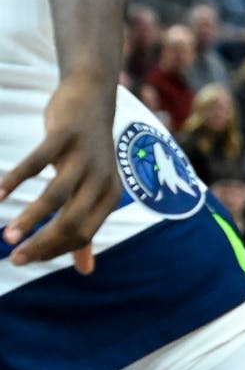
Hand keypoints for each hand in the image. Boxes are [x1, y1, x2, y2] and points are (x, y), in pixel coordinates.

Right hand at [0, 72, 122, 271]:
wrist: (93, 98)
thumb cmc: (89, 152)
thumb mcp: (93, 189)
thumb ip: (86, 228)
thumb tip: (85, 271)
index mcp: (109, 197)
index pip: (83, 234)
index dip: (55, 250)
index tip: (28, 258)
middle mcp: (102, 180)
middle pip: (72, 222)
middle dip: (42, 244)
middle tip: (14, 259)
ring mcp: (85, 157)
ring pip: (55, 196)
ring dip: (29, 219)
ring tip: (7, 236)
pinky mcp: (66, 135)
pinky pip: (38, 161)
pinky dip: (16, 179)